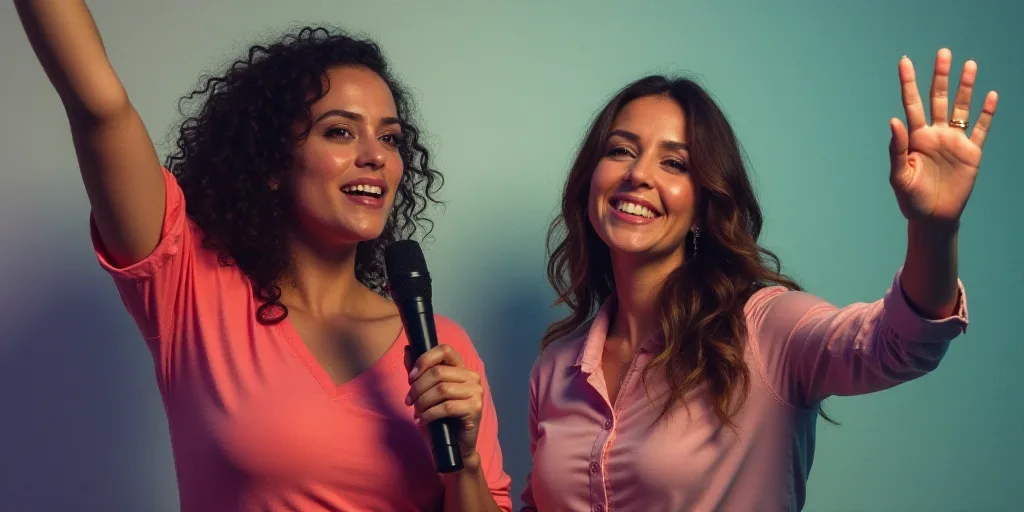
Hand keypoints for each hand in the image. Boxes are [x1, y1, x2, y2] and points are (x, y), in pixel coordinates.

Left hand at [404, 344, 483, 462]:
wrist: (455, 446)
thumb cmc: (440, 419)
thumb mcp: (425, 393)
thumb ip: (418, 372)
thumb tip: (408, 348)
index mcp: (461, 369)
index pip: (445, 350)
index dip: (425, 359)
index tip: (411, 377)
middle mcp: (472, 377)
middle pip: (438, 373)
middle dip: (418, 388)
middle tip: (409, 401)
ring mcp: (476, 392)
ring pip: (441, 390)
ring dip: (422, 402)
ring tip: (416, 412)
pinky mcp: (475, 409)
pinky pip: (446, 407)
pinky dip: (429, 414)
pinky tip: (422, 421)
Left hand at [890, 48, 998, 228]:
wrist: (933, 218)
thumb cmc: (910, 199)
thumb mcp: (899, 176)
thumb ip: (896, 149)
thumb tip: (893, 120)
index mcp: (915, 138)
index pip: (911, 104)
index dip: (908, 82)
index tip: (904, 61)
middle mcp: (934, 134)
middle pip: (938, 98)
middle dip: (940, 76)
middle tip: (943, 52)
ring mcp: (954, 142)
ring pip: (961, 108)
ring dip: (965, 88)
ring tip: (969, 65)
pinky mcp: (971, 154)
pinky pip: (980, 130)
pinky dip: (986, 113)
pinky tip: (990, 95)